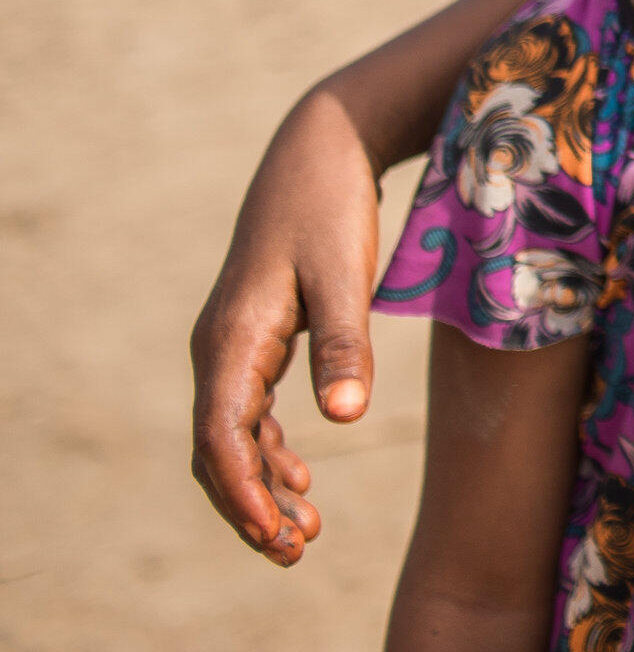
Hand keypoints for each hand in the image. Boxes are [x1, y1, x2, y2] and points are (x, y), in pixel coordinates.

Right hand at [189, 85, 383, 563]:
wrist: (321, 147)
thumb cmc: (333, 205)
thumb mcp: (346, 272)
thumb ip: (345, 345)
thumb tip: (345, 421)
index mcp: (233, 340)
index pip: (223, 439)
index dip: (245, 494)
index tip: (278, 538)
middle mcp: (219, 348)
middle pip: (219, 449)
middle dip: (251, 506)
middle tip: (295, 553)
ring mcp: (233, 343)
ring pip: (232, 436)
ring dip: (262, 485)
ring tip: (304, 534)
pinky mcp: (256, 335)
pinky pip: (248, 412)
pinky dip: (268, 451)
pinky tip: (302, 479)